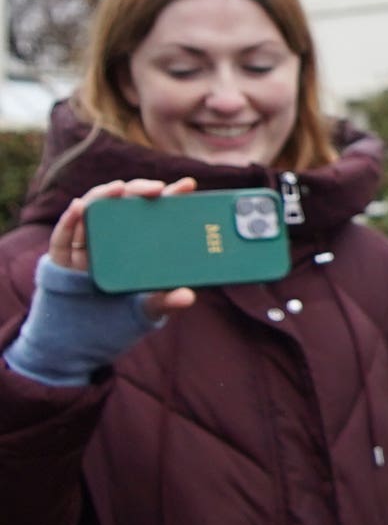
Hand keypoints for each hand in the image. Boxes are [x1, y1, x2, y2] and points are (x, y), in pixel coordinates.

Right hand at [52, 178, 201, 318]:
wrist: (81, 339)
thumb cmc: (118, 316)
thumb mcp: (146, 309)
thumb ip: (165, 301)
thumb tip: (188, 296)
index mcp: (134, 245)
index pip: (153, 215)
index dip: (169, 197)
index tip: (188, 185)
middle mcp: (110, 239)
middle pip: (123, 206)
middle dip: (138, 191)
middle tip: (157, 188)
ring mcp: (85, 247)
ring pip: (93, 214)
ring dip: (103, 197)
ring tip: (118, 188)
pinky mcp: (62, 259)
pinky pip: (64, 236)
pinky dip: (70, 220)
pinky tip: (78, 206)